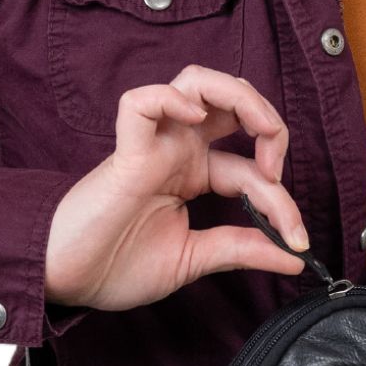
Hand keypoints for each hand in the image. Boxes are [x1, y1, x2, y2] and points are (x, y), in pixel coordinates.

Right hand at [44, 65, 308, 311]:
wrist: (68, 282)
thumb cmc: (117, 266)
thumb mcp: (194, 259)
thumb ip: (241, 250)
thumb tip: (294, 256)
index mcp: (193, 174)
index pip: (251, 170)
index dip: (282, 201)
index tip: (296, 240)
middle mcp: (176, 151)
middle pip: (232, 102)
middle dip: (270, 123)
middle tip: (277, 171)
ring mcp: (152, 146)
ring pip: (197, 82)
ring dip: (239, 95)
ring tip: (258, 128)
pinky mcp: (124, 153)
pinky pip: (141, 102)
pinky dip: (171, 98)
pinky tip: (194, 117)